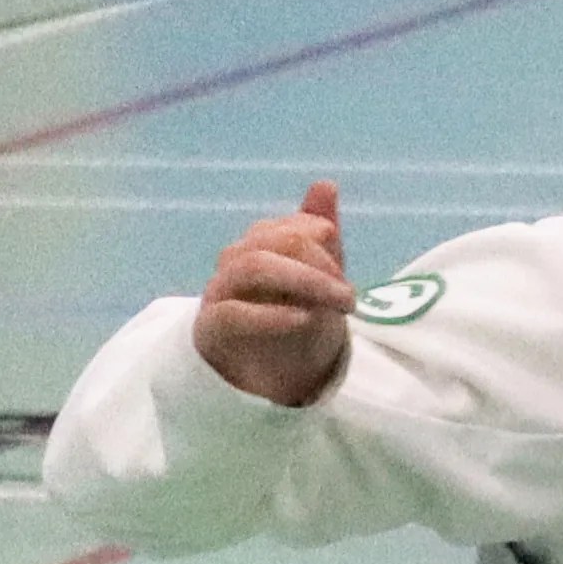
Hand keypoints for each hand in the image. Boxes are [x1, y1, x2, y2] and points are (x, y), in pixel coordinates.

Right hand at [193, 181, 356, 407]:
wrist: (267, 379)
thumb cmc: (293, 324)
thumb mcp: (319, 281)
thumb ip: (320, 237)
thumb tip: (325, 184)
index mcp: (262, 242)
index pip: (295, 225)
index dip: (326, 245)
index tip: (347, 278)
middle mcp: (238, 258)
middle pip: (277, 240)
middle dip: (321, 265)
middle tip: (350, 298)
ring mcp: (220, 290)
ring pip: (254, 266)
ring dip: (304, 282)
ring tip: (336, 305)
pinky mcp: (212, 326)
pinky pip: (234, 313)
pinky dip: (270, 315)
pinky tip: (302, 319)